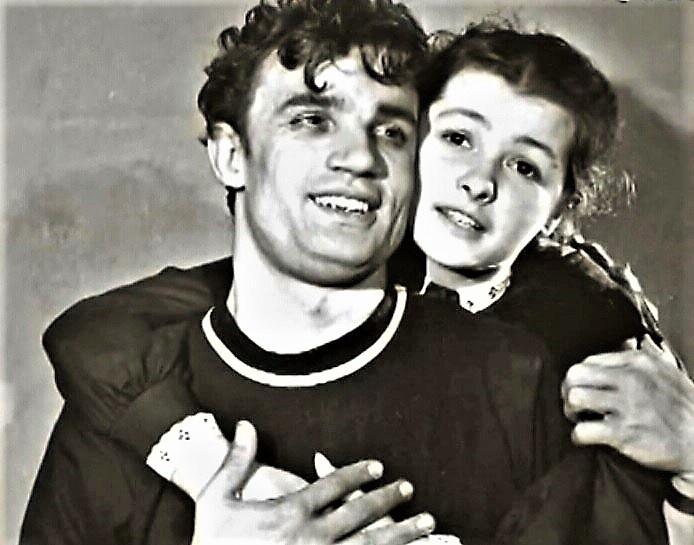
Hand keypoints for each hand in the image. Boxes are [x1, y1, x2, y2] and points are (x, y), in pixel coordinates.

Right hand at [193, 420, 435, 544]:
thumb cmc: (212, 543)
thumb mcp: (216, 499)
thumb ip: (236, 461)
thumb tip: (246, 423)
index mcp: (289, 512)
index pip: (332, 486)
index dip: (357, 473)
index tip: (377, 465)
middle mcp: (311, 537)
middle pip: (360, 514)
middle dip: (388, 499)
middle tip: (410, 488)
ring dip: (402, 532)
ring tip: (428, 522)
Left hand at [562, 335, 693, 472]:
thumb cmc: (684, 408)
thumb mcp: (667, 372)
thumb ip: (644, 356)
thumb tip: (627, 343)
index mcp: (638, 363)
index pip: (589, 361)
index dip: (582, 377)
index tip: (586, 389)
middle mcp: (631, 380)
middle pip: (575, 374)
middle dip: (568, 390)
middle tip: (576, 404)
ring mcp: (627, 406)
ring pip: (574, 397)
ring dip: (571, 410)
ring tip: (580, 419)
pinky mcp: (624, 433)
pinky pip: (583, 430)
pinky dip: (579, 435)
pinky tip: (587, 438)